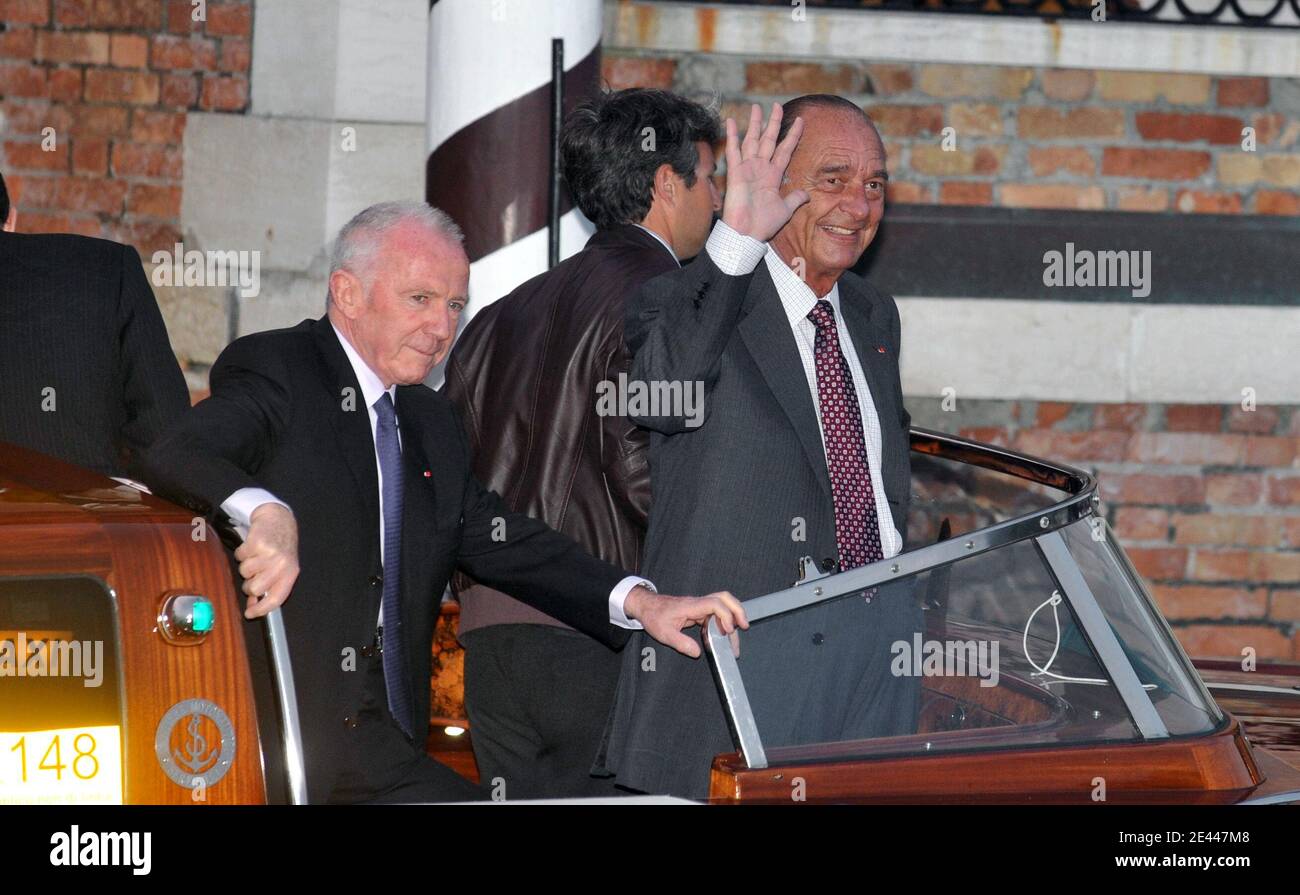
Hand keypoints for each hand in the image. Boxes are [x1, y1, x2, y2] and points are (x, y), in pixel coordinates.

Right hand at [233, 502, 299, 617]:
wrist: (278, 520)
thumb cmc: (280, 547)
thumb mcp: (282, 568)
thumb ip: (269, 587)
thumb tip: (253, 607)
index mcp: (290, 574)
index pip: (276, 598)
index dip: (261, 610)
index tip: (249, 614)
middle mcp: (281, 564)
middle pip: (254, 588)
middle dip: (249, 584)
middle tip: (254, 574)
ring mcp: (269, 553)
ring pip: (244, 572)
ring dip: (246, 566)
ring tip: (256, 557)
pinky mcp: (257, 542)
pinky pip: (240, 556)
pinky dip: (242, 552)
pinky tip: (252, 547)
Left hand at [624, 586, 748, 658]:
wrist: (646, 606)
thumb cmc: (654, 616)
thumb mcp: (664, 633)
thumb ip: (681, 643)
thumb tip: (698, 653)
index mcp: (691, 606)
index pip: (715, 604)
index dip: (725, 615)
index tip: (728, 631)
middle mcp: (698, 603)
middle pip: (724, 598)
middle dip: (737, 610)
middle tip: (744, 626)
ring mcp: (699, 606)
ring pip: (722, 604)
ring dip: (733, 614)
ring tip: (740, 631)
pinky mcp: (698, 611)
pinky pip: (716, 613)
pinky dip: (724, 621)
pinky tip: (725, 634)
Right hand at [721, 102, 807, 241]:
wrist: (747, 234)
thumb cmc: (764, 224)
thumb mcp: (786, 209)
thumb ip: (795, 198)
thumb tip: (807, 194)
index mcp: (773, 175)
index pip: (785, 149)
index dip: (792, 135)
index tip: (800, 120)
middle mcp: (760, 168)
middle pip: (768, 140)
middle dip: (773, 123)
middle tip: (776, 105)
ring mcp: (747, 169)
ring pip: (752, 140)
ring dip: (754, 124)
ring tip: (756, 108)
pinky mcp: (735, 173)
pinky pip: (734, 150)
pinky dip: (732, 136)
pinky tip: (730, 121)